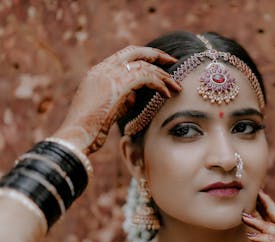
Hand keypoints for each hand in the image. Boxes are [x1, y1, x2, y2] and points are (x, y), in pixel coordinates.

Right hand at [52, 45, 180, 154]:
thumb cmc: (90, 128)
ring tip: (176, 86)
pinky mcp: (118, 85)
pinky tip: (167, 94)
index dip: (144, 57)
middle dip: (156, 55)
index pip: (125, 55)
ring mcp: (109, 75)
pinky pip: (146, 77)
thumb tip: (136, 95)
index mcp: (98, 72)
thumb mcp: (108, 109)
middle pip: (135, 51)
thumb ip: (122, 98)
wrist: (76, 135)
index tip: (159, 63)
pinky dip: (160, 84)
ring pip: (144, 65)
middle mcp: (103, 69)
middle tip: (173, 61)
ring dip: (163, 76)